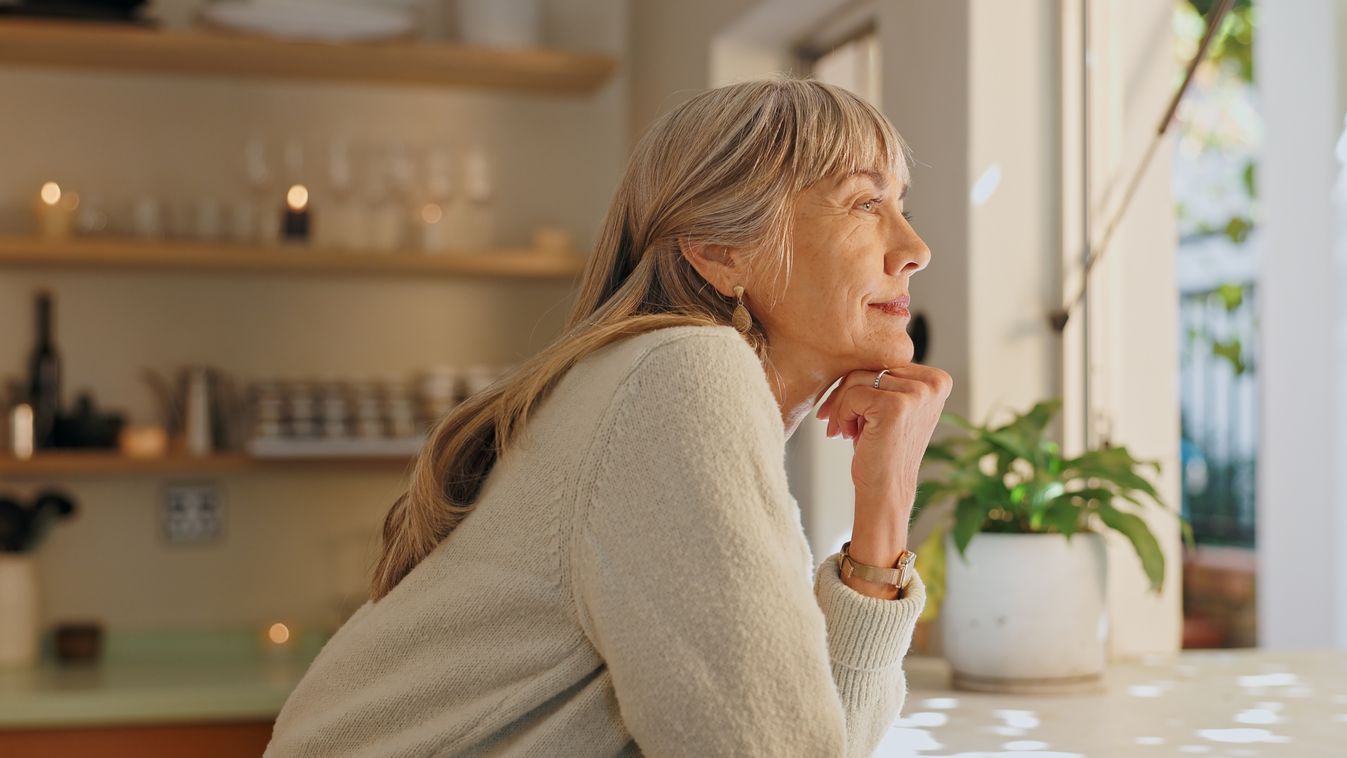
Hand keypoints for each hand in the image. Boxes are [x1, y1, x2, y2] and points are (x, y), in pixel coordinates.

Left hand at [813, 364, 952, 565]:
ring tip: (847, 431)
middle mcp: (933, 383)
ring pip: (857, 378)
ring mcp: (917, 393)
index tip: (851, 411)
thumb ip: (885, 379)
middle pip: (871, 367)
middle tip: (838, 423)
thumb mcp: (891, 406)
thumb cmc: (883, 449)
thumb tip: (848, 349)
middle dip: (847, 394)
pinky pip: (852, 394)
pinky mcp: (896, 406)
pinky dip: (842, 415)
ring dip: (843, 406)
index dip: (861, 384)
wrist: (886, 490)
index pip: (885, 362)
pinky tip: (849, 435)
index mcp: (938, 380)